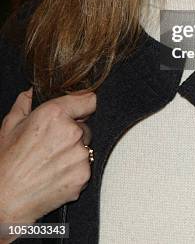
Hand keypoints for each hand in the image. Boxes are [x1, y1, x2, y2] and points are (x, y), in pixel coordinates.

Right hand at [0, 87, 95, 234]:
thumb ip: (24, 103)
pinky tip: (55, 174)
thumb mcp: (10, 125)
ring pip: (86, 147)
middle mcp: (71, 132)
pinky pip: (85, 166)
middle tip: (52, 145)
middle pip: (85, 126)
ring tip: (50, 162)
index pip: (89, 100)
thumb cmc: (5, 163)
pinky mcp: (83, 175)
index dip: (83, 105)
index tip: (79, 111)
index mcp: (55, 114)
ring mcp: (79, 155)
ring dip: (74, 152)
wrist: (5, 200)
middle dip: (73, 133)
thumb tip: (32, 92)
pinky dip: (74, 170)